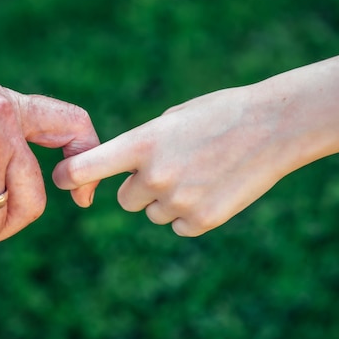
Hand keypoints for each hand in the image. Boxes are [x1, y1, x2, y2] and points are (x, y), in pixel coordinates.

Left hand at [53, 86, 288, 236]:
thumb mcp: (171, 119)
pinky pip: (178, 224)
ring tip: (200, 173)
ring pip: (153, 212)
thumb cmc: (219, 113)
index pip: (83, 170)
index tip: (64, 180)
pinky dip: (190, 212)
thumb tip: (117, 170)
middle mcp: (154, 176)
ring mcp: (179, 202)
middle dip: (140, 186)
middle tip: (173, 166)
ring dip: (167, 199)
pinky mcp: (201, 222)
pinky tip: (213, 188)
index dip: (68, 178)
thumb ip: (139, 146)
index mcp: (142, 143)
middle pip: (125, 199)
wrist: (274, 126)